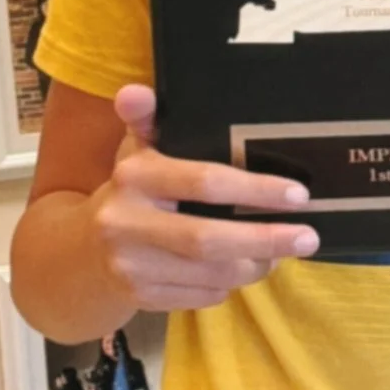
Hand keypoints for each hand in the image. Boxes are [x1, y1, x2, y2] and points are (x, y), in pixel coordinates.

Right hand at [88, 84, 317, 311]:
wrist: (82, 252)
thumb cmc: (128, 191)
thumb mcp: (134, 151)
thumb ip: (145, 118)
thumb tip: (134, 91)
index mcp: (132, 177)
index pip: (203, 183)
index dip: (254, 189)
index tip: (298, 195)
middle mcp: (126, 222)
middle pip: (208, 239)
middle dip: (266, 240)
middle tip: (307, 238)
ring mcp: (131, 265)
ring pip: (211, 274)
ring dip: (254, 265)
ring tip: (279, 253)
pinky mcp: (141, 298)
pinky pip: (202, 296)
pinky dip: (228, 285)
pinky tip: (239, 269)